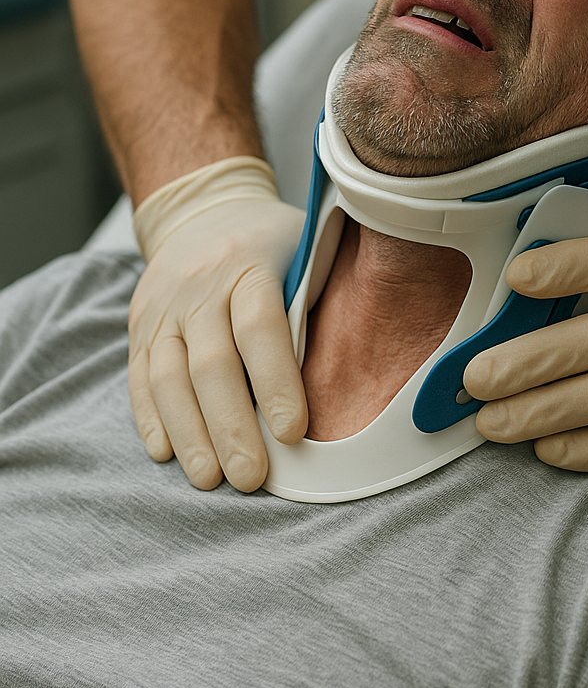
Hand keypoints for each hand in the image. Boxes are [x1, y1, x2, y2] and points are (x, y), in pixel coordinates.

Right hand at [129, 158, 306, 490]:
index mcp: (250, 264)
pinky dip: (151, 419)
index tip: (294, 432)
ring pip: (168, 378)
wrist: (204, 209)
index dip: (276, 382)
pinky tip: (167, 453)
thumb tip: (349, 375)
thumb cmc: (274, 244)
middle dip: (231, 427)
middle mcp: (199, 287)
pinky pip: (139, 378)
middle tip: (250, 477)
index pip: (260, 329)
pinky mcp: (139, 327)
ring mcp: (162, 308)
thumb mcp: (306, 252)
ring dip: (189, 434)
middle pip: (211, 365)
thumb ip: (318, 303)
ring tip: (209, 479)